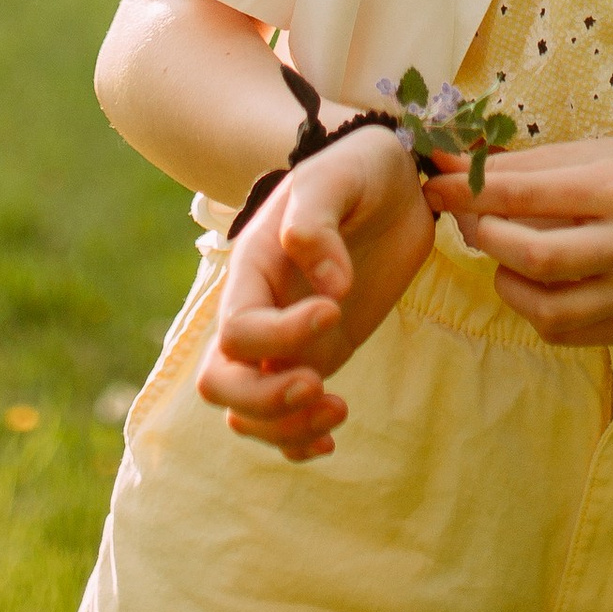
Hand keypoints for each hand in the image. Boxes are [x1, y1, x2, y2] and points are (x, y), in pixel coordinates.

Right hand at [197, 127, 433, 460]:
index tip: (336, 307)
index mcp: (251, 269)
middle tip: (319, 386)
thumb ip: (318, 222)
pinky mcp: (317, 357)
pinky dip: (297, 441)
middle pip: (219, 381)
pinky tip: (332, 435)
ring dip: (285, 426)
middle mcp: (258, 310)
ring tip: (339, 409)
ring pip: (247, 410)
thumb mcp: (335, 176)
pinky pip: (284, 419)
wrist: (392, 184)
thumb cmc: (357, 171)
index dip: (280, 334)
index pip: (237, 328)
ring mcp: (285, 341)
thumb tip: (329, 288)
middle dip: (263, 400)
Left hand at [427, 137, 612, 349]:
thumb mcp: (585, 154)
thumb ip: (515, 166)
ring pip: (546, 308)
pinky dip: (532, 306)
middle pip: (536, 256)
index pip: (529, 194)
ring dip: (506, 280)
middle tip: (471, 221)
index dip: (470, 191)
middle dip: (487, 237)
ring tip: (506, 253)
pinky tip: (535, 279)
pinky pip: (562, 331)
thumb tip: (444, 165)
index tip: (435, 185)